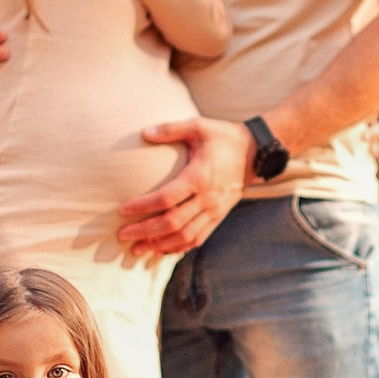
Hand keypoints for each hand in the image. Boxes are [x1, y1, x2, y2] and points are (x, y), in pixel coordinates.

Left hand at [117, 117, 253, 253]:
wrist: (256, 153)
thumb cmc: (223, 137)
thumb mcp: (199, 126)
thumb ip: (171, 129)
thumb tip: (144, 132)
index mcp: (200, 177)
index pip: (167, 198)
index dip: (143, 206)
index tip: (123, 210)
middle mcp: (208, 198)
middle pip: (173, 223)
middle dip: (145, 231)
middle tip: (122, 235)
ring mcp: (215, 210)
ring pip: (185, 236)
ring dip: (159, 245)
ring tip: (137, 248)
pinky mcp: (219, 216)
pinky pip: (198, 238)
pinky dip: (178, 247)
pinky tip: (160, 251)